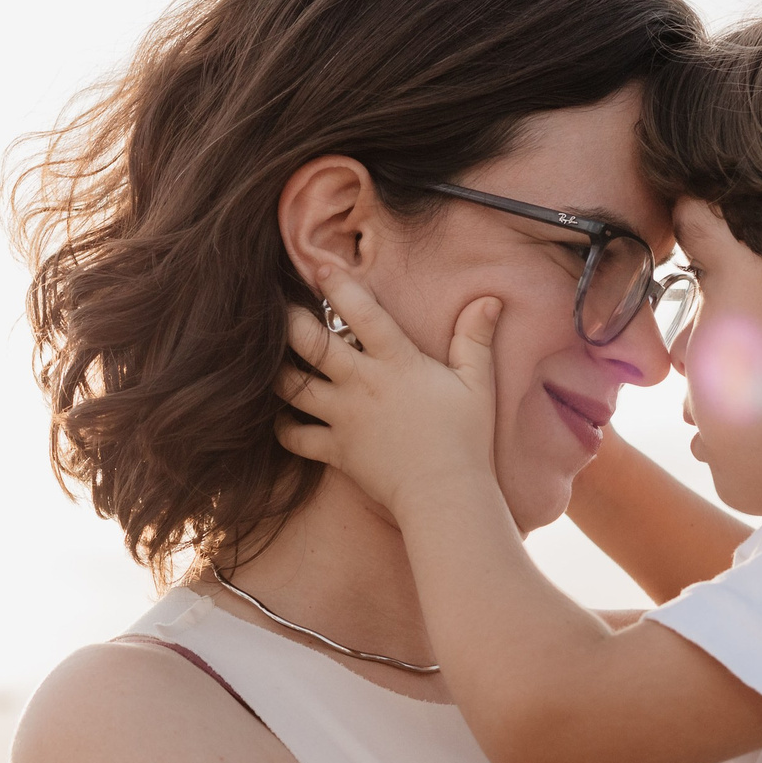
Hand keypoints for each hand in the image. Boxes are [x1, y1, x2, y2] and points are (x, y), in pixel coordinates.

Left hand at [274, 269, 501, 519]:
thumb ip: (474, 338)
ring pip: (290, 386)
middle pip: (308, 343)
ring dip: (279, 371)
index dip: (337, 285)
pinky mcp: (334, 450)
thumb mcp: (477, 384)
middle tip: (282, 311)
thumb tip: (489, 299)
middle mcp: (361, 384)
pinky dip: (282, 426)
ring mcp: (343, 417)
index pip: (361, 311)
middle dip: (290, 321)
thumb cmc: (466, 438)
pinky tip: (284, 416)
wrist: (445, 495)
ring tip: (273, 359)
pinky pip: (293, 436)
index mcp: (396, 362)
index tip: (320, 267)